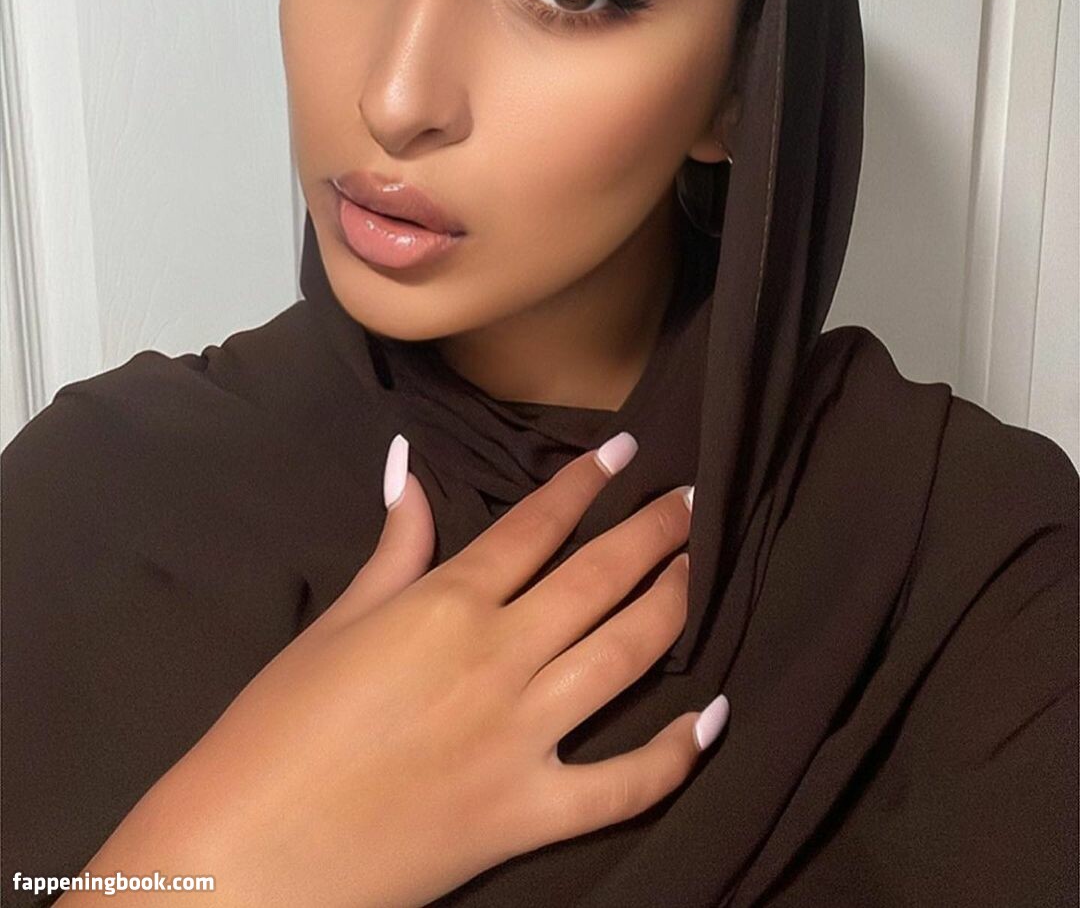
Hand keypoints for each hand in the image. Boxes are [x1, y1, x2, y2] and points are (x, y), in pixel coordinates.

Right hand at [66, 433, 728, 906]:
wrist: (248, 854)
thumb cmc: (276, 728)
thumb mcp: (335, 623)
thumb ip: (393, 547)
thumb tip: (406, 464)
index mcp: (447, 605)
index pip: (536, 526)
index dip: (586, 482)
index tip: (627, 451)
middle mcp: (499, 659)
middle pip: (597, 579)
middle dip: (653, 532)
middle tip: (693, 499)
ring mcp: (524, 738)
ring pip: (625, 656)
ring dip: (672, 603)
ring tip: (700, 565)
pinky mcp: (531, 814)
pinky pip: (624, 783)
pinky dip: (677, 753)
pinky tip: (716, 716)